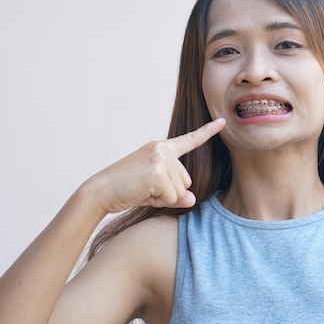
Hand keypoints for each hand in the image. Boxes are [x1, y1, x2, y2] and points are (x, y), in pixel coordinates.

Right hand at [81, 118, 225, 213]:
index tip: (222, 122)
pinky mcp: (157, 172)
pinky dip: (159, 201)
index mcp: (161, 149)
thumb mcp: (155, 190)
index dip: (208, 132)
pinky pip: (172, 197)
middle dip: (170, 192)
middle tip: (145, 188)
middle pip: (186, 181)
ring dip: (164, 197)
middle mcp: (162, 149)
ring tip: (142, 190)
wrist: (100, 191)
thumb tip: (192, 199)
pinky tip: (142, 193)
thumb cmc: (126, 190)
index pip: (189, 140)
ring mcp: (160, 159)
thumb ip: (176, 193)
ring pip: (181, 191)